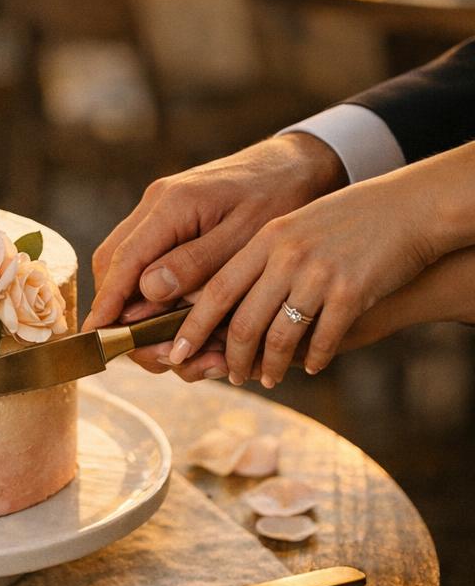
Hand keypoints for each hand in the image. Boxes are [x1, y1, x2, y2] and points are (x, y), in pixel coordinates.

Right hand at [85, 133, 345, 337]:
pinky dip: (154, 293)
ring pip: (126, 264)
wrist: (297, 165)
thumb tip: (148, 290)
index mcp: (172, 204)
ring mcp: (160, 210)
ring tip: (175, 347)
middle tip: (153, 355)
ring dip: (138, 307)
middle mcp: (156, 205)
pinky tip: (179, 318)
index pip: (124, 259)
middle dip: (121, 313)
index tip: (97, 337)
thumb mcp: (246, 235)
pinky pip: (147, 259)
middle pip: (113, 263)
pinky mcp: (171, 220)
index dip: (108, 302)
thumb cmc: (279, 197)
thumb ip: (196, 262)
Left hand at [169, 170, 443, 386]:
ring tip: (270, 379)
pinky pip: (324, 339)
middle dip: (231, 357)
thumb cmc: (347, 221)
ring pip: (281, 336)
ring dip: (271, 366)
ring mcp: (319, 273)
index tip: (177, 353)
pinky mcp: (352, 291)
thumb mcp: (295, 227)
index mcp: (266, 238)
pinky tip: (312, 367)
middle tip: (230, 376)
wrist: (408, 207)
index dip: (193, 327)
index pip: (217, 290)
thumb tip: (226, 306)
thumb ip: (263, 260)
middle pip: (244, 320)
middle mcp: (287, 255)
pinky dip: (314, 359)